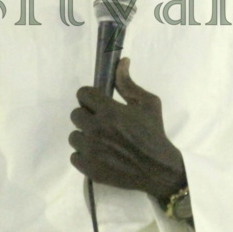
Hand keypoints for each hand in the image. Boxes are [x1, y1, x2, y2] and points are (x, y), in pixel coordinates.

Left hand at [69, 58, 185, 199]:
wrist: (158, 169)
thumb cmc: (154, 133)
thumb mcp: (148, 104)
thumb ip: (129, 84)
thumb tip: (121, 61)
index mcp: (109, 111)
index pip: (82, 93)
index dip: (90, 97)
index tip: (98, 103)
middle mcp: (96, 129)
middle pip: (75, 114)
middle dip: (88, 116)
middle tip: (102, 123)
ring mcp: (91, 150)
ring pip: (74, 136)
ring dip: (85, 137)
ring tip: (102, 141)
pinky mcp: (89, 168)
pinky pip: (74, 156)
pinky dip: (85, 156)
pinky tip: (100, 155)